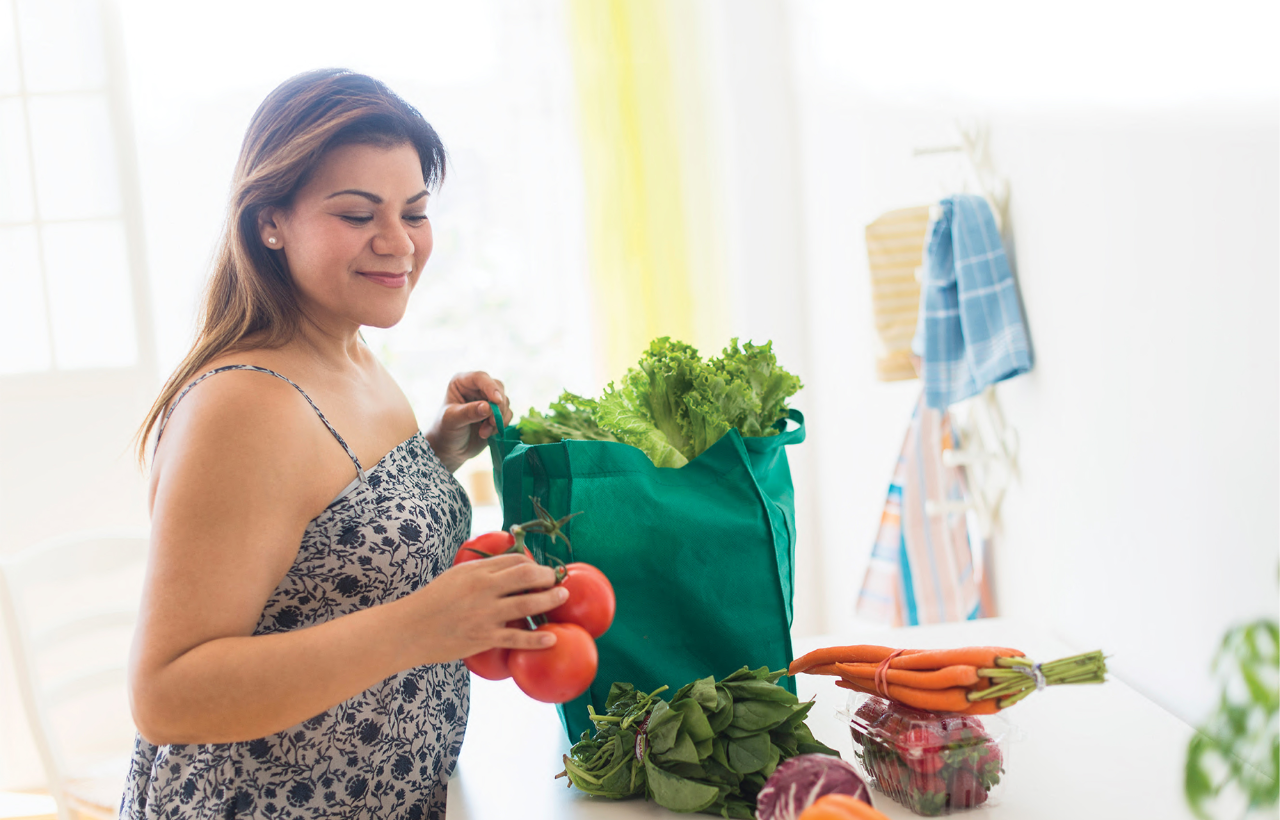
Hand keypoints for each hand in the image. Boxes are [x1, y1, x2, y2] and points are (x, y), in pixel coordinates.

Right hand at [404, 553, 567, 664]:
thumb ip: (480, 570)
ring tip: (563, 597)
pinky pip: (516, 638)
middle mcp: (483, 589)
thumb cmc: (432, 602)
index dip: (533, 563)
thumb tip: (505, 566)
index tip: (540, 571)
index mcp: (476, 571)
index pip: (514, 560)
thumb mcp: (455, 576)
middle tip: (557, 580)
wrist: (409, 629)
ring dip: (550, 600)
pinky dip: (537, 639)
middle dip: (548, 576)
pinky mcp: (483, 638)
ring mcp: (485, 614)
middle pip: (526, 577)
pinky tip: (552, 638)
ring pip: (527, 605)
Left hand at [425, 371, 511, 471]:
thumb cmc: (445, 431)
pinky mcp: (495, 413)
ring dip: (498, 419)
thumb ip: (468, 413)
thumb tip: (488, 407)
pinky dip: (501, 425)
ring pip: (504, 402)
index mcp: (462, 383)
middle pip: (497, 388)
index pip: (480, 378)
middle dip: (498, 407)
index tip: (497, 401)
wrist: (450, 449)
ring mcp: (487, 400)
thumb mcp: (452, 421)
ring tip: (484, 432)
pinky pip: (507, 414)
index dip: (490, 387)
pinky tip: (487, 434)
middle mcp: (476, 388)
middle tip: (492, 423)